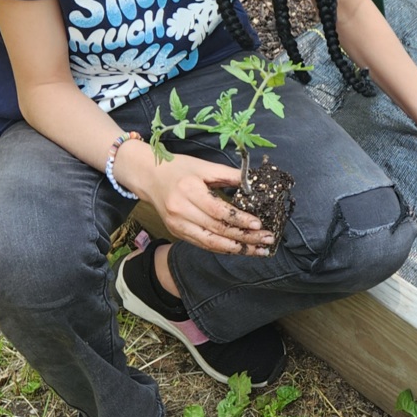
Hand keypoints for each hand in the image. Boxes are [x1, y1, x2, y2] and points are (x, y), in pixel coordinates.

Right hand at [132, 149, 272, 256]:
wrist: (149, 176)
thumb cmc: (179, 168)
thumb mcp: (205, 166)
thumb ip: (230, 175)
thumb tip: (255, 182)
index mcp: (189, 190)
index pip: (218, 211)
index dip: (240, 219)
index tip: (259, 224)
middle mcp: (181, 210)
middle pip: (217, 229)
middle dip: (245, 237)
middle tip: (267, 239)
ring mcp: (177, 224)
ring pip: (211, 242)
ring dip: (237, 248)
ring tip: (258, 250)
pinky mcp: (177, 232)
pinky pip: (203, 244)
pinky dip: (223, 248)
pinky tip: (240, 249)